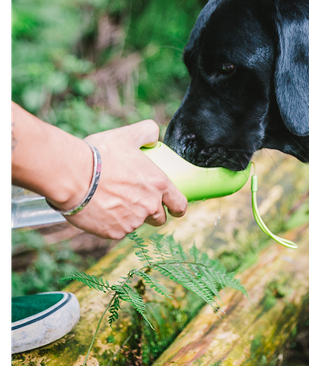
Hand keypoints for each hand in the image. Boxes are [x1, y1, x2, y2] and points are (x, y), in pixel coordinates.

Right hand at [64, 120, 187, 238]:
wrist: (72, 176)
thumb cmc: (100, 154)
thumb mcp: (127, 135)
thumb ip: (146, 132)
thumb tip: (154, 136)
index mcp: (158, 184)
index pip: (179, 204)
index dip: (177, 207)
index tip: (174, 208)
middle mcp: (150, 205)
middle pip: (159, 218)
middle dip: (152, 213)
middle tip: (137, 201)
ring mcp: (133, 221)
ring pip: (136, 223)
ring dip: (129, 216)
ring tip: (111, 200)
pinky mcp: (115, 233)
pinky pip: (117, 230)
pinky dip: (111, 223)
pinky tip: (99, 209)